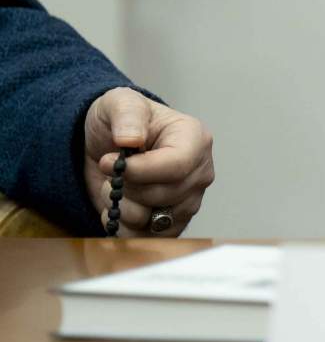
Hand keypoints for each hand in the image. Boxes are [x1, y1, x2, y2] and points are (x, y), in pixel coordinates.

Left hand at [80, 88, 214, 235]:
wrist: (107, 145)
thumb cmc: (120, 121)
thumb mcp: (119, 104)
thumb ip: (127, 115)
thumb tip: (130, 140)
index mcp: (195, 139)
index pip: (177, 166)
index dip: (140, 171)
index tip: (109, 162)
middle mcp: (200, 172)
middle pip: (164, 195)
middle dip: (128, 188)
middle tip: (113, 171)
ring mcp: (189, 200)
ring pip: (155, 220)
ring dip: (124, 208)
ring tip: (119, 188)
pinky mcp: (173, 222)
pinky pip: (150, 238)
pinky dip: (126, 228)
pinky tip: (121, 206)